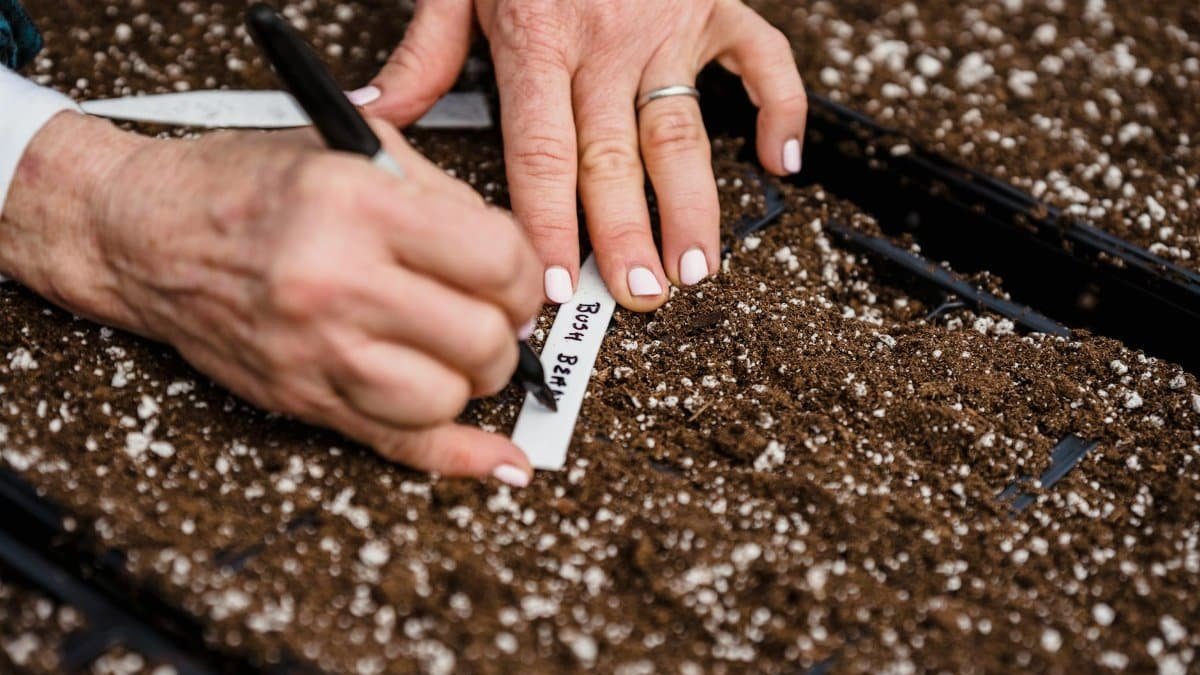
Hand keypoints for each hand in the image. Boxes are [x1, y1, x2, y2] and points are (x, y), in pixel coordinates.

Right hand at [0, 113, 541, 484]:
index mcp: (358, 208)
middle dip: (506, 330)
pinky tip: (501, 459)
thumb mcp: (350, 151)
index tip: (513, 275)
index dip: (522, 274)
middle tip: (492, 313)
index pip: (496, 262)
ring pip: (448, 399)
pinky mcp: (303, 398)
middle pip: (480, 339)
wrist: (144, 235)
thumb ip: (441, 196)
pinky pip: (400, 445)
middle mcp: (337, 284)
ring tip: (458, 349)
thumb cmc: (243, 187)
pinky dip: (461, 458)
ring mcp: (317, 352)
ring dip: (473, 379)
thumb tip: (511, 256)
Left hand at [357, 0, 806, 310]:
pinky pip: (761, 61)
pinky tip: (780, 161)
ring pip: (682, 132)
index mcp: (540, 39)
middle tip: (636, 294)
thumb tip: (375, 119)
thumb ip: (423, 56)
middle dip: (625, 235)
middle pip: (613, 158)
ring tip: (695, 266)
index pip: (541, 153)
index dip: (548, 223)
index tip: (554, 281)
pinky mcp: (715, 5)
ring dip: (692, 205)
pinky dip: (780, 108)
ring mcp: (669, 26)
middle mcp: (606, 41)